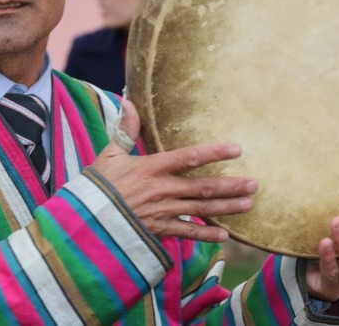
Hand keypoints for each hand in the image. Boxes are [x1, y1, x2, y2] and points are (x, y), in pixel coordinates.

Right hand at [91, 100, 256, 242]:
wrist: (84, 222)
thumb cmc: (97, 186)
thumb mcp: (109, 155)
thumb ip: (125, 130)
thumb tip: (129, 102)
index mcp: (152, 168)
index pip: (189, 157)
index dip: (215, 152)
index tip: (237, 148)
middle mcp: (162, 190)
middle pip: (203, 187)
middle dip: (231, 185)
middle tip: (254, 183)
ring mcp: (162, 212)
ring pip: (202, 210)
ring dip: (228, 208)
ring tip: (249, 204)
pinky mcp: (159, 231)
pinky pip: (187, 233)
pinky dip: (206, 236)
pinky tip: (225, 236)